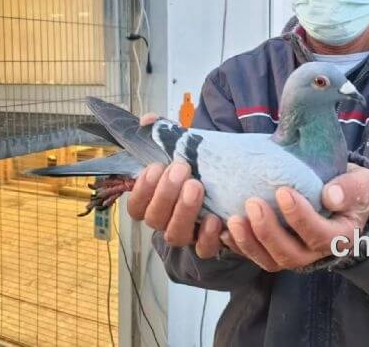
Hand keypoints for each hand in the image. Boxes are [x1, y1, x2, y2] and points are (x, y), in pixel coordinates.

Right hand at [126, 113, 222, 257]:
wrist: (232, 186)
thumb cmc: (200, 169)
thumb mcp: (184, 148)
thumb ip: (164, 133)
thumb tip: (147, 119)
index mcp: (154, 202)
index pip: (135, 206)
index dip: (141, 189)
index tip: (156, 167)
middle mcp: (166, 221)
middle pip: (154, 218)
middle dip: (165, 193)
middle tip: (182, 169)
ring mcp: (188, 235)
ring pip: (176, 234)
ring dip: (184, 210)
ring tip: (196, 186)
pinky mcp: (210, 244)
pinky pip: (204, 249)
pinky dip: (208, 236)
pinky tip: (215, 218)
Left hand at [220, 162, 368, 270]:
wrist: (343, 198)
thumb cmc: (350, 189)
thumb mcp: (360, 182)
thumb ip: (350, 188)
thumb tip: (331, 195)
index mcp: (340, 237)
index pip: (319, 235)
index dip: (299, 217)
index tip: (283, 191)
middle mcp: (316, 253)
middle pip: (290, 254)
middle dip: (268, 232)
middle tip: (252, 203)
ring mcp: (294, 254)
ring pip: (270, 261)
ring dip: (249, 242)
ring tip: (233, 219)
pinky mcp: (276, 251)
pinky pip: (256, 256)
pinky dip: (239, 246)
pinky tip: (224, 230)